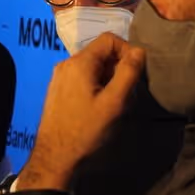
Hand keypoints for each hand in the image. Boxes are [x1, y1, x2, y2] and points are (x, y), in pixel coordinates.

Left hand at [18, 33, 144, 190]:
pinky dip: (95, 84)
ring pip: (92, 66)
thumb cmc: (86, 129)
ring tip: (113, 102)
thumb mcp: (114, 102)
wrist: (55, 156)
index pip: (109, 38)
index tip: (134, 73)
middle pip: (100, 52)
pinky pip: (82, 77)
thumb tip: (139, 51)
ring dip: (108, 78)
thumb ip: (128, 73)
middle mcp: (67, 63)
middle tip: (126, 92)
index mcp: (80, 62)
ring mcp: (60, 76)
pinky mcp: (58, 89)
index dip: (127, 50)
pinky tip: (98, 106)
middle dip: (118, 67)